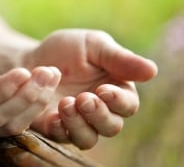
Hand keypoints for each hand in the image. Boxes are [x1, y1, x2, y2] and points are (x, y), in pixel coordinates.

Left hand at [24, 29, 157, 148]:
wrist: (31, 58)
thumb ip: (119, 58)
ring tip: (66, 103)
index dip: (119, 101)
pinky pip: (62, 138)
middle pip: (111, 126)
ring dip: (79, 124)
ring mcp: (77, 123)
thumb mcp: (93, 45)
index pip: (127, 105)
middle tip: (83, 98)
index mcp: (115, 90)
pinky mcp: (55, 128)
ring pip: (88, 138)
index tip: (103, 90)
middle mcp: (100, 112)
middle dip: (99, 115)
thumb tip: (153, 70)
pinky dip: (60, 129)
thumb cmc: (67, 49)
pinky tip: (53, 116)